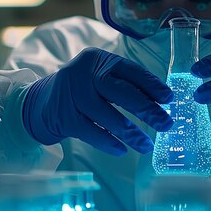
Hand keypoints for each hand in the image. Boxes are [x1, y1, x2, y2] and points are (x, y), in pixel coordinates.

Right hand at [23, 47, 172, 154]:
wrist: (40, 103)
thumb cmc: (82, 91)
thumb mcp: (100, 79)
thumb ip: (125, 85)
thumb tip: (161, 103)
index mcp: (98, 60)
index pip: (130, 71)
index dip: (151, 85)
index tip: (169, 99)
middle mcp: (83, 73)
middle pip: (121, 91)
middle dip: (147, 109)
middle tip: (166, 124)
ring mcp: (71, 95)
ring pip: (108, 115)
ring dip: (131, 133)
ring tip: (147, 146)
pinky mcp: (63, 117)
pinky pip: (91, 132)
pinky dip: (108, 142)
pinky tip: (122, 150)